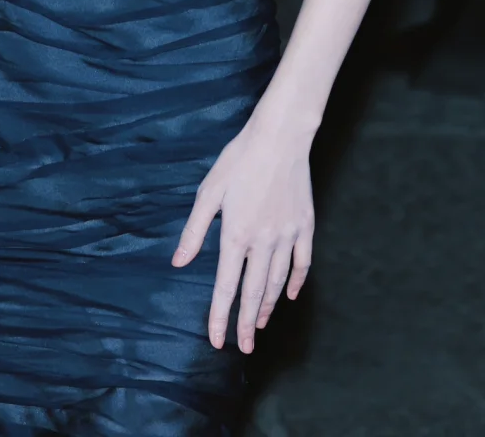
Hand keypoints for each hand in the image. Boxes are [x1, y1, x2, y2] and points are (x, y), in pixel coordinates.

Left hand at [171, 119, 314, 353]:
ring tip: (261, 325)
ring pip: (278, 282)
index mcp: (236, 234)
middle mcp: (264, 241)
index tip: (217, 341)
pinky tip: (289, 295)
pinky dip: (296, 282)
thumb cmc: (240, 159)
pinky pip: (302, 263)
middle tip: (244, 347)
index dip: (220, 317)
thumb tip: (179, 261)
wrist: (280, 137)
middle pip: (254, 293)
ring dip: (268, 307)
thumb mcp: (210, 191)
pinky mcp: (305, 226)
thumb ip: (195, 230)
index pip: (226, 287)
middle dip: (247, 324)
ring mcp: (288, 235)